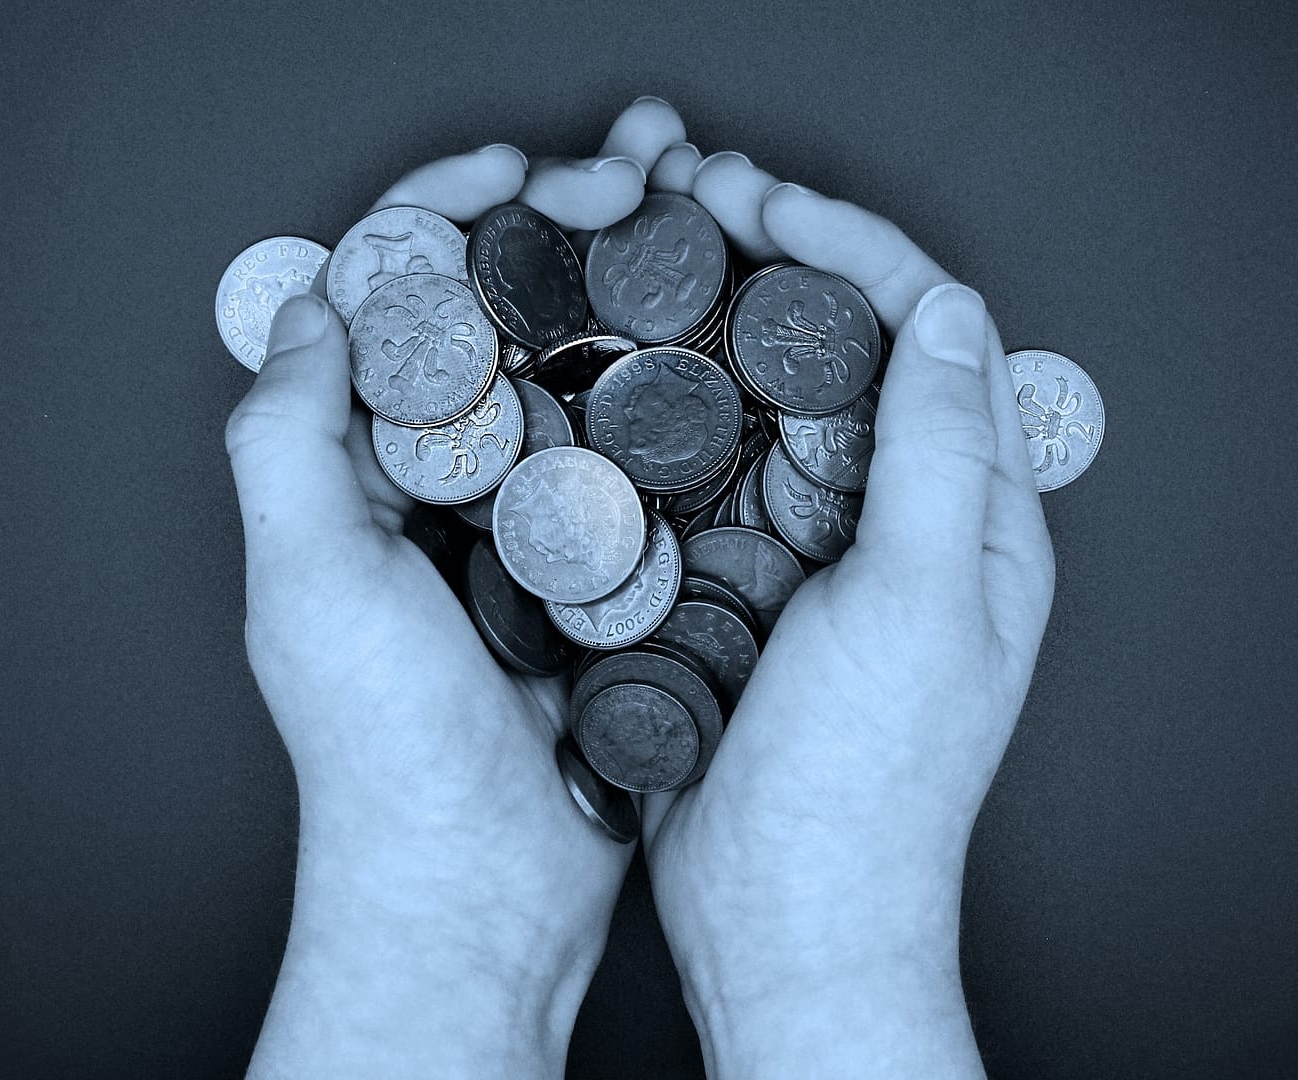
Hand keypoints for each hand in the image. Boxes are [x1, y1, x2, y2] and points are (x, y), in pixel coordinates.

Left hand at [224, 98, 685, 1078]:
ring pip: (582, 377)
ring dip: (633, 295)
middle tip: (641, 177)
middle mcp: (450, 486)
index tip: (518, 170)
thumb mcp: (309, 587)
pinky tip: (728, 351)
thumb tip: (314, 303)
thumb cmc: (386, 753)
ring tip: (695, 228)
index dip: (447, 213)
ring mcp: (536, 523)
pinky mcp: (609, 568)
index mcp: (365, 471)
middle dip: (567, 228)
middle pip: (503, 320)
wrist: (485, 886)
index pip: (394, 303)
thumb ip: (287, 440)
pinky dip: (680, 398)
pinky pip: (643, 462)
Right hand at [638, 154, 1055, 1076]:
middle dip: (778, 261)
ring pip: (777, 403)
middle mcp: (902, 523)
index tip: (763, 204)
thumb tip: (948, 310)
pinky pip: (718, 472)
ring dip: (722, 323)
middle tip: (690, 202)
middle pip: (851, 350)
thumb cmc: (867, 786)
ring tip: (650, 262)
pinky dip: (679, 411)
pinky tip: (624, 380)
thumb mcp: (921, 608)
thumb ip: (939, 454)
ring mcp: (817, 554)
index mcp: (973, 518)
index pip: (931, 333)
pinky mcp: (744, 587)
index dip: (852, 249)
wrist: (782, 917)